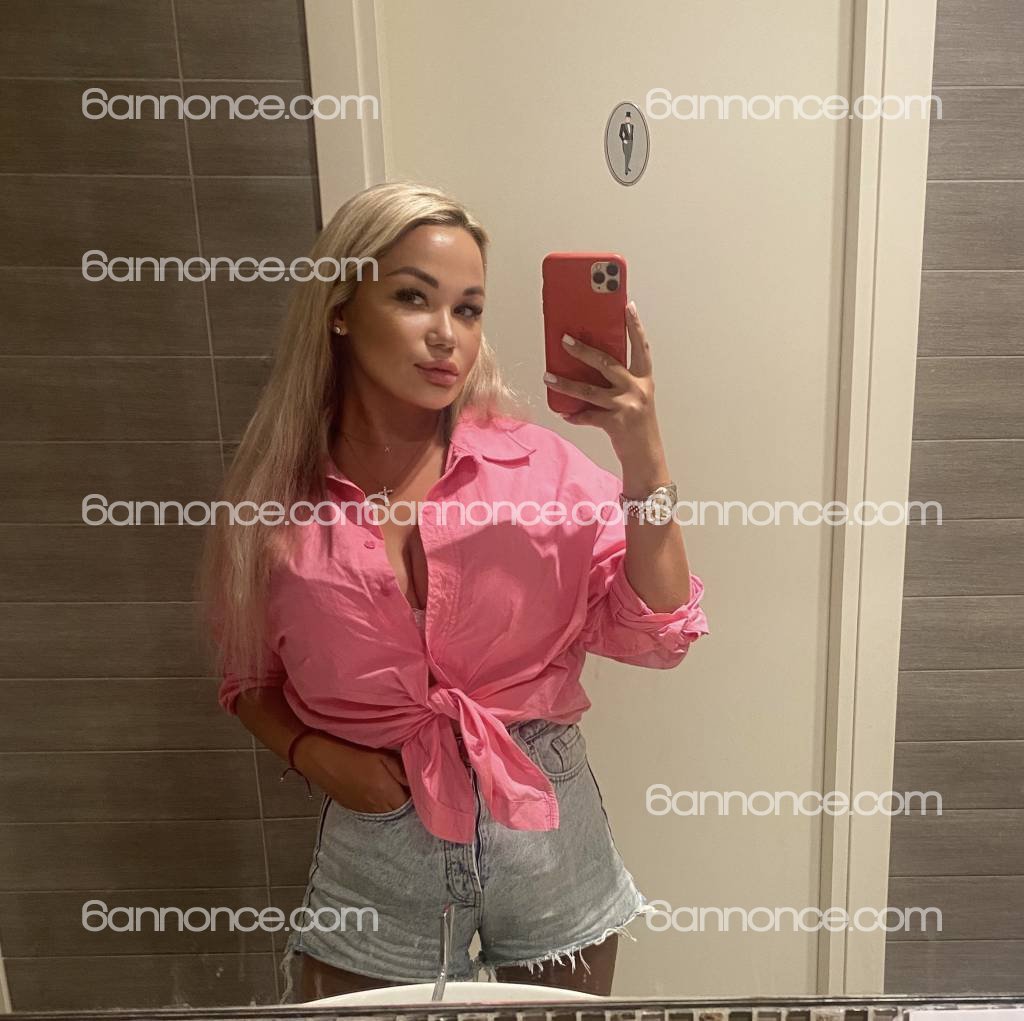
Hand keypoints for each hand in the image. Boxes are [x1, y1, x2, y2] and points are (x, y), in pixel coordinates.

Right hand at [295, 732, 410, 813]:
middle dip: (408, 802)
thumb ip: (402, 772)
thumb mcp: (381, 757)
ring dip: (395, 804)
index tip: (424, 788)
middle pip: (400, 812)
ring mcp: (365, 811)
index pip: (412, 806)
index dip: (419, 797)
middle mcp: (378, 809)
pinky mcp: (354, 809)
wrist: (319, 758)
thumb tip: (419, 783)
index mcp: (387, 795)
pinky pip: (375, 812)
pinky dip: (382, 804)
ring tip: (397, 789)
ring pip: (388, 814)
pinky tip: (381, 792)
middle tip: (413, 788)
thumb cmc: (352, 752)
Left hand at [543, 300, 662, 459]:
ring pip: (590, 391)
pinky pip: (587, 416)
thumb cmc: (637, 425)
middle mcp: (637, 389)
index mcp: (644, 379)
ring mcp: (627, 406)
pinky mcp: (615, 423)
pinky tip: (563, 413)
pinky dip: (574, 415)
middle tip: (564, 340)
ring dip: (566, 384)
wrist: (646, 457)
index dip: (635, 326)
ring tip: (547, 376)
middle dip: (583, 351)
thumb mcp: (636, 398)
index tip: (627, 306)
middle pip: (607, 363)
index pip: (641, 347)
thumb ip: (620, 382)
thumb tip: (589, 366)